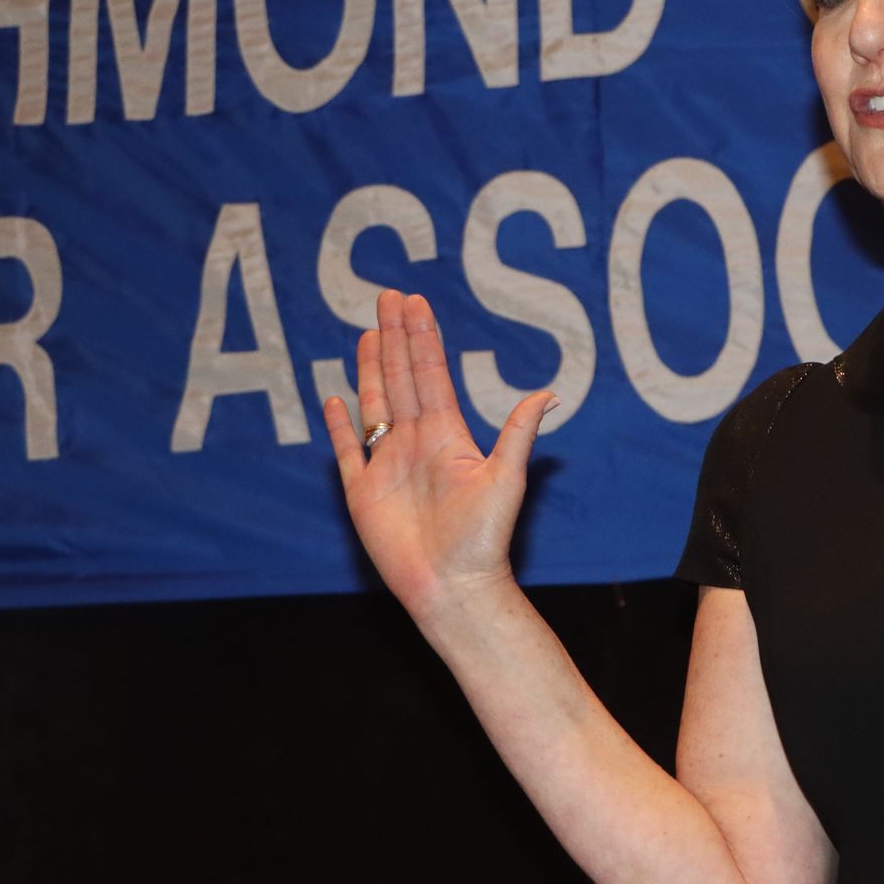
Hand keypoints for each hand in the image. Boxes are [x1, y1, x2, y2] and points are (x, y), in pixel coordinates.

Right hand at [322, 289, 558, 621]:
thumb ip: (518, 433)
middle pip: (401, 379)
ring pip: (375, 406)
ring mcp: (388, 466)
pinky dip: (339, 426)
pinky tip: (335, 399)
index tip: (415, 302)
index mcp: (448, 436)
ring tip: (369, 333)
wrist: (453, 587)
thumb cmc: (484, 539)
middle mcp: (417, 444)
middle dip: (394, 337)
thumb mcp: (506, 479)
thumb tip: (549, 393)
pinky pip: (348, 452)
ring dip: (371, 369)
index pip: (431, 375)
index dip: (423, 338)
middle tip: (387, 296)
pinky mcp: (363, 493)